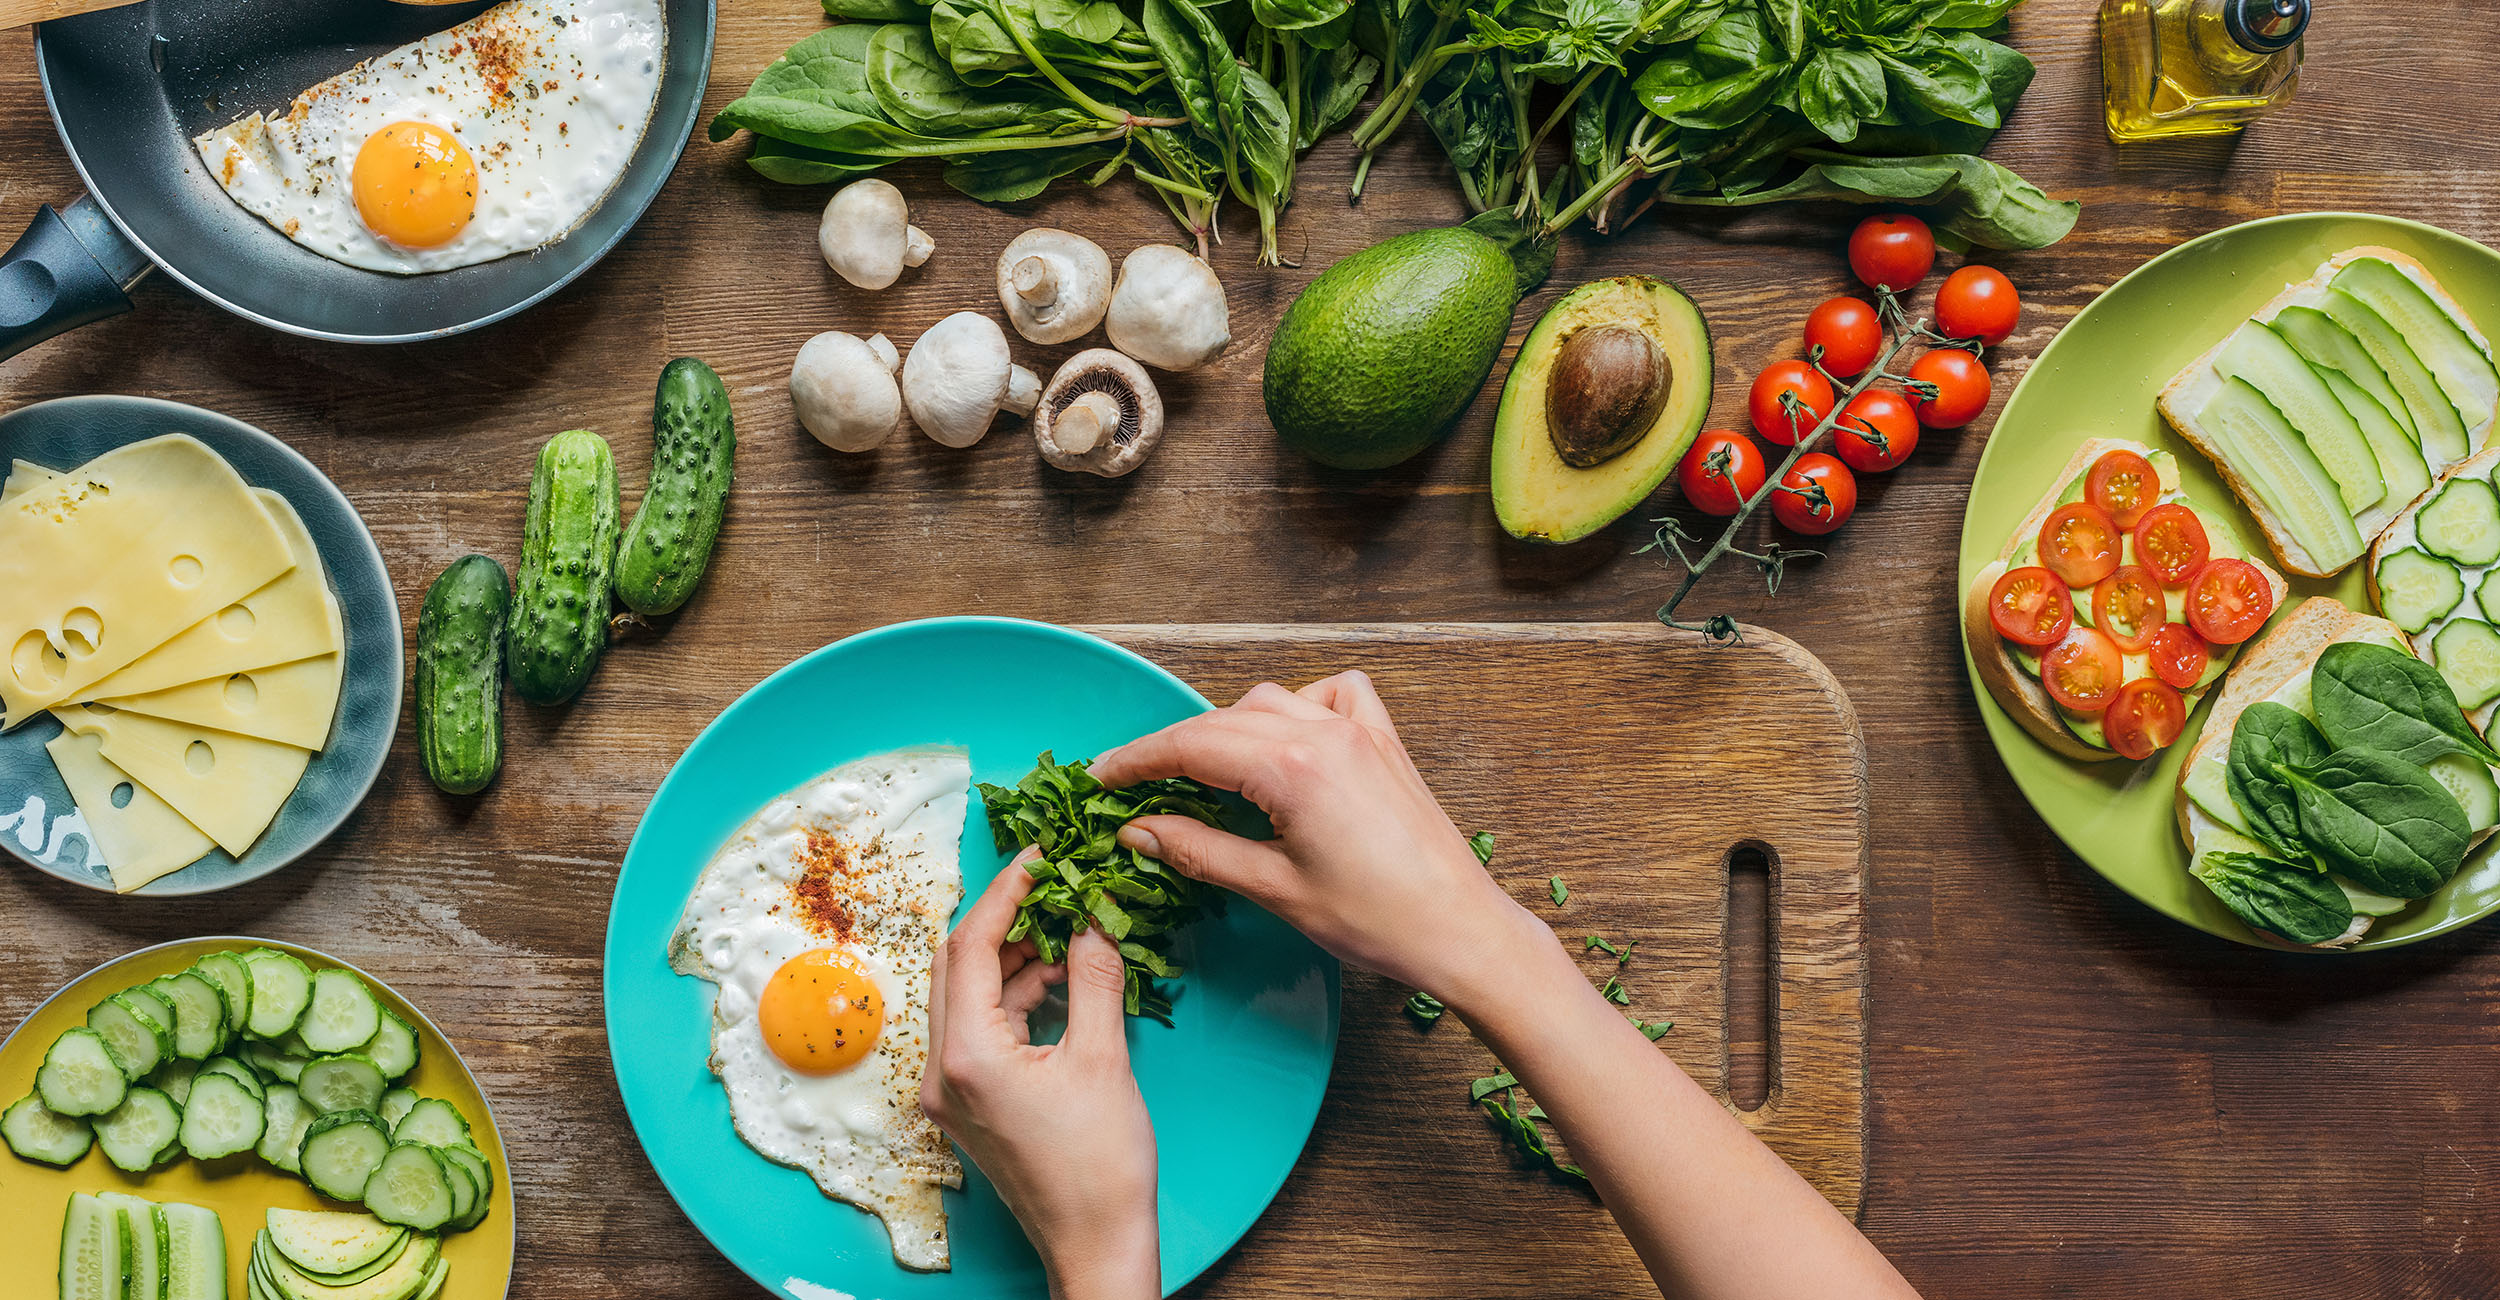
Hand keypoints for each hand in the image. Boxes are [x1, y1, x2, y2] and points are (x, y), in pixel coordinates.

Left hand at [922, 850, 1158, 1299]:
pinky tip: (1058, 981)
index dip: (1006, 891)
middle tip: (1054, 888)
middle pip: (953, 963)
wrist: (1096, 1243)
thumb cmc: (1101, 1166)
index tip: (1042, 857)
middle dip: (1002, 920)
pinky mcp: (967, 1103)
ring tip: (1068, 933)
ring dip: (1010, 958)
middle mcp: (942, 1071)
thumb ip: (1092, 976)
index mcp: (968, 1056)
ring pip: (964, 994)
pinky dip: (1012, 996)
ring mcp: (949, 1090)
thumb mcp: (1104, 1058)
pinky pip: (978, 1026)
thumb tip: (1094, 915)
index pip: (969, 945)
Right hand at [1088, 671, 1547, 1011]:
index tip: (1100, 777)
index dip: (1137, 760)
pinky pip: (1332, 695)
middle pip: (1222, 721)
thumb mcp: (1274, 889)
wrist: (1460, 930)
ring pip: (1271, 702)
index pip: (1191, 745)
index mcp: (1293, 767)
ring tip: (1202, 773)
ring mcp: (1360, 732)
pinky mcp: (1385, 744)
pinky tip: (1288, 741)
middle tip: (1132, 783)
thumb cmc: (1377, 920)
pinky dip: (1300, 706)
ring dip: (1229, 729)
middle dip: (1171, 748)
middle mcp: (1325, 733)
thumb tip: (1140, 831)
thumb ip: (1201, 851)